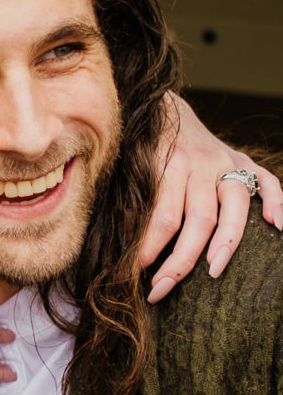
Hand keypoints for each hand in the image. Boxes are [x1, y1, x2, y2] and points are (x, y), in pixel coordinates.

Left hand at [143, 93, 282, 303]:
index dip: (150, 249)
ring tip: (214, 271)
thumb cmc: (143, 146)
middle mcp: (201, 164)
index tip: (135, 274)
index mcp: (169, 165)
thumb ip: (132, 204)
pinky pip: (268, 181)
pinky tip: (279, 225)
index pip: (163, 217)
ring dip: (227, 240)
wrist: (164, 107)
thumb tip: (125, 245)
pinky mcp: (245, 160)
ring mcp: (227, 162)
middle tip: (163, 288)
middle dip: (182, 259)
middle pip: (200, 218)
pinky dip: (278, 201)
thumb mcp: (130, 170)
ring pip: (234, 205)